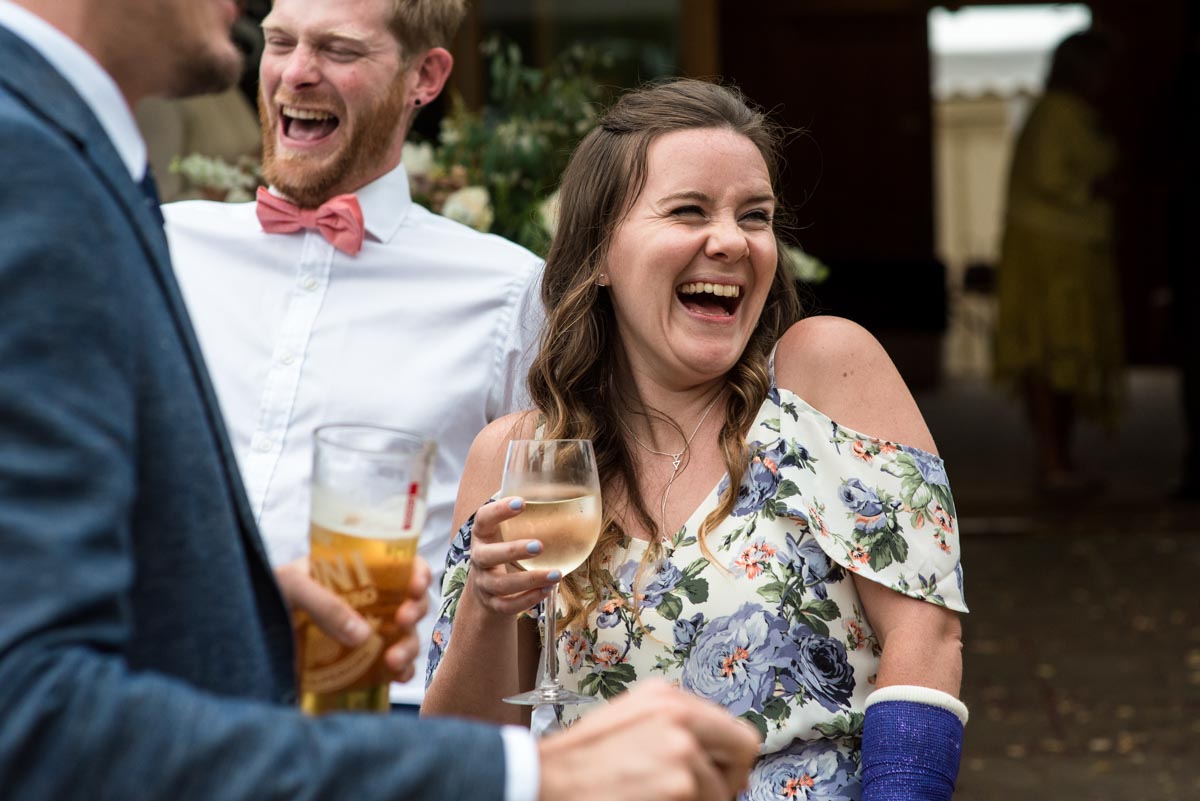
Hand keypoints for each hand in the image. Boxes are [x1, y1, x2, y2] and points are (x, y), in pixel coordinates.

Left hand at [275, 555, 431, 682]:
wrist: (244, 632)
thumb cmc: (267, 595)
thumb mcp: (292, 586)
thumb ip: (324, 604)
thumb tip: (363, 635)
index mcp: (356, 572)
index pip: (399, 565)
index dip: (416, 572)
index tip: (415, 586)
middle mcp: (368, 601)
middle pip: (410, 601)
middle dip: (416, 611)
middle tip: (403, 621)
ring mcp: (365, 632)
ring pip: (406, 636)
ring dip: (409, 646)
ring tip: (393, 661)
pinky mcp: (359, 662)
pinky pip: (391, 665)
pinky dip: (401, 671)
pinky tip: (396, 676)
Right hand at [464, 497, 559, 615]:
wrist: (487, 589)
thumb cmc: (505, 550)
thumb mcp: (509, 531)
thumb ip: (531, 515)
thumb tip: (572, 490)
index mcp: (483, 535)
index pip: (483, 519)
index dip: (499, 510)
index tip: (522, 503)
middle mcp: (479, 559)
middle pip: (487, 556)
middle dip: (513, 551)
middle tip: (540, 546)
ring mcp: (484, 583)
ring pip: (501, 585)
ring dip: (529, 580)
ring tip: (556, 575)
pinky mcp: (493, 604)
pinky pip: (508, 606)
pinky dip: (528, 600)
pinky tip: (547, 590)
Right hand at [536, 681, 761, 800]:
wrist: (542, 783)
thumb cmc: (576, 762)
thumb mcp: (627, 724)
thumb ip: (671, 730)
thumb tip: (710, 756)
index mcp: (665, 697)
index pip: (731, 728)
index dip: (729, 761)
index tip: (722, 779)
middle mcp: (679, 715)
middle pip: (742, 750)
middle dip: (727, 780)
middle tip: (702, 796)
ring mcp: (681, 750)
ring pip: (721, 791)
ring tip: (655, 798)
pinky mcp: (680, 785)